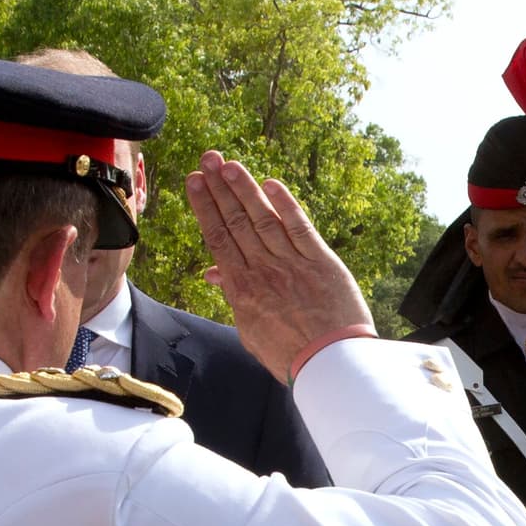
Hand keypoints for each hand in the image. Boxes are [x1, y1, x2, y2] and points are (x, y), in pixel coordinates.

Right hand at [185, 153, 373, 382]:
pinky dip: (285, 204)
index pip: (218, 238)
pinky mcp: (321, 262)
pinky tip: (271, 185)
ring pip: (263, 218)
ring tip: (229, 164)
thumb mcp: (252, 333)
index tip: (195, 182)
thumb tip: (215, 274)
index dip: (205, 207)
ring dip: (244, 188)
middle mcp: (264, 271)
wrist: (330, 366)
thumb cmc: (291, 356)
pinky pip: (299, 226)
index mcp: (243, 289)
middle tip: (208, 159)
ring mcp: (293, 263)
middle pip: (236, 221)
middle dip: (220, 187)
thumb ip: (235, 298)